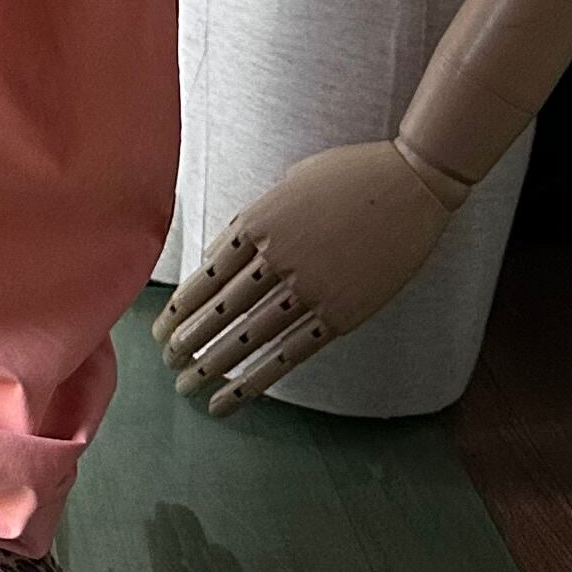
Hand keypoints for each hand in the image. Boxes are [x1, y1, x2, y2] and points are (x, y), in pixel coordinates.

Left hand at [154, 140, 459, 413]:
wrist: (410, 186)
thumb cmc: (347, 175)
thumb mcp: (286, 186)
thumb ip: (252, 223)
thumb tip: (218, 257)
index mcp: (258, 223)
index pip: (205, 277)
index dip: (180, 308)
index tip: (160, 330)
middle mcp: (277, 259)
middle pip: (220, 310)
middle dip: (188, 340)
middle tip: (167, 362)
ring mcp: (309, 289)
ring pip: (248, 337)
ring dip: (213, 364)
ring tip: (187, 385)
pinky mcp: (340, 314)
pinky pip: (290, 353)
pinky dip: (257, 379)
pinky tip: (233, 395)